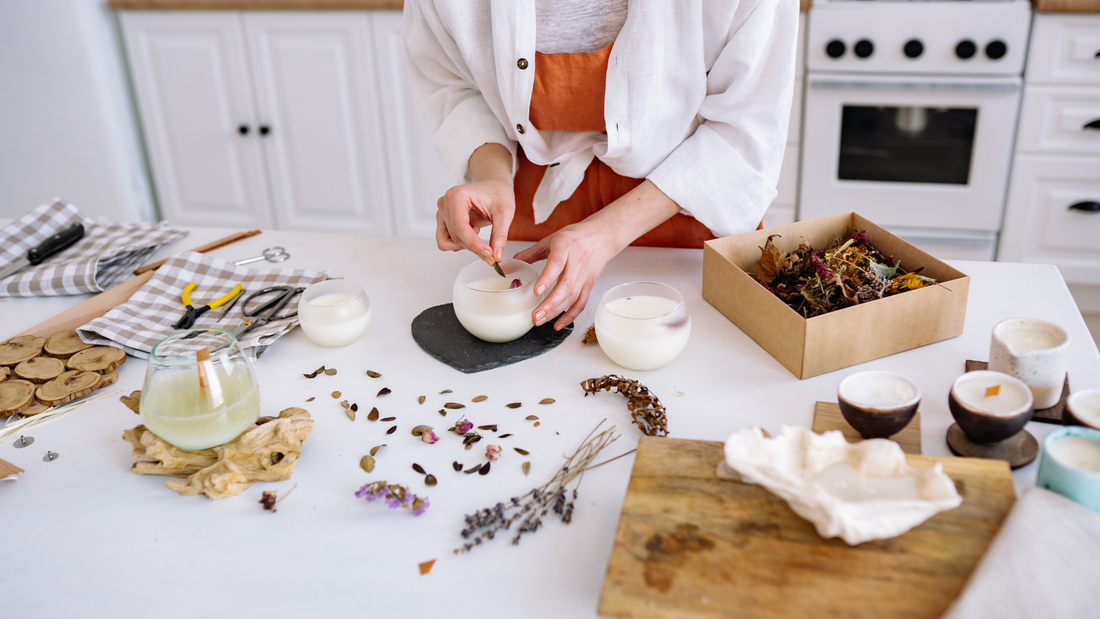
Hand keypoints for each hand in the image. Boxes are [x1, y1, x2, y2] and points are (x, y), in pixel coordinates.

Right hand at [436, 142, 515, 264]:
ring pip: (449, 242)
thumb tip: (496, 256)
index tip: (489, 254)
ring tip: (479, 232)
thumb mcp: (505, 213)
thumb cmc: (497, 193)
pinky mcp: (443, 221)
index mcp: (456, 196)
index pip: (460, 228)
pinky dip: (459, 244)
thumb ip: (500, 235)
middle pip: (456, 237)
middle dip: (474, 247)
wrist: (493, 186)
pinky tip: (471, 233)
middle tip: (492, 251)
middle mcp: (444, 203)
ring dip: (466, 245)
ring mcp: (441, 213)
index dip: (474, 244)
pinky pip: (445, 241)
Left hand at [513, 219, 620, 330]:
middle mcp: (577, 262)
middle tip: (534, 316)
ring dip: (556, 312)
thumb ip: (532, 252)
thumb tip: (512, 263)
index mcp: (565, 247)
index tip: (536, 291)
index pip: (557, 264)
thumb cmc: (575, 237)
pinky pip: (581, 303)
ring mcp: (585, 276)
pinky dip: (570, 316)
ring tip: (539, 321)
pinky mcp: (589, 284)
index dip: (547, 278)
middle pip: (566, 287)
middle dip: (550, 304)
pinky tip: (557, 324)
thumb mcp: (552, 239)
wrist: (602, 236)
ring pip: (572, 297)